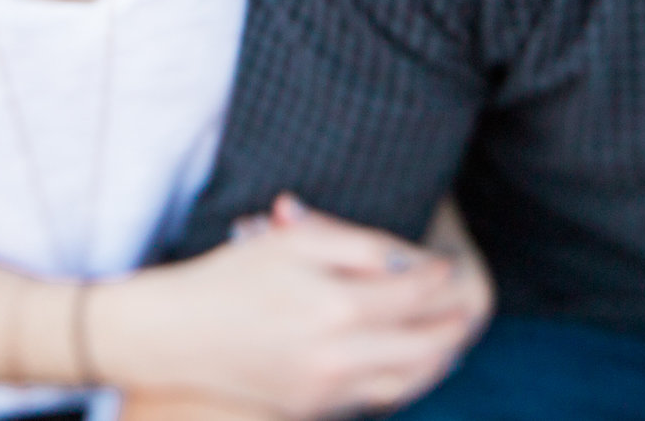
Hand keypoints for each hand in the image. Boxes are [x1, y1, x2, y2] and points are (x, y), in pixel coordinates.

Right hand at [90, 196, 487, 418]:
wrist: (177, 335)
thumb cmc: (235, 274)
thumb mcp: (294, 240)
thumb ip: (359, 245)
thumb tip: (410, 262)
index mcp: (336, 307)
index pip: (416, 294)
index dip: (439, 277)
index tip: (448, 263)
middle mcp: (338, 356)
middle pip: (427, 344)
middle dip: (454, 321)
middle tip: (468, 303)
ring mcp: (326, 389)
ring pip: (409, 379)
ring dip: (437, 356)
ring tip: (449, 333)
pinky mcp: (314, 409)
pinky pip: (377, 396)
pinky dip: (402, 377)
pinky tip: (407, 356)